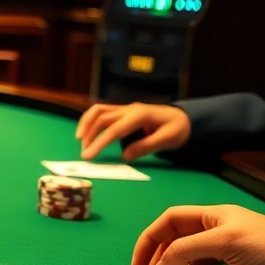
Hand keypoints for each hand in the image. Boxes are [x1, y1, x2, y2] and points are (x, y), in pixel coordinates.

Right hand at [76, 103, 190, 160]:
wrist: (183, 117)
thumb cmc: (177, 129)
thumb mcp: (168, 139)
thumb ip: (146, 146)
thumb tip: (125, 156)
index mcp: (140, 115)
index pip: (114, 129)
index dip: (99, 142)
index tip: (88, 155)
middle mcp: (129, 109)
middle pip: (101, 117)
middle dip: (89, 135)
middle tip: (84, 153)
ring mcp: (125, 108)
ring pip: (98, 110)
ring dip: (86, 124)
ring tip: (80, 140)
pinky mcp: (123, 111)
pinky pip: (102, 112)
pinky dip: (91, 120)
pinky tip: (87, 132)